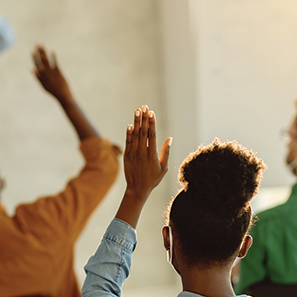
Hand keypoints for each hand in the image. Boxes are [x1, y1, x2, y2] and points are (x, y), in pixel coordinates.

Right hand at [32, 45, 73, 102]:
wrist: (63, 96)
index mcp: (41, 77)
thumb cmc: (53, 91)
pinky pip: (55, 63)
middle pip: (41, 61)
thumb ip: (37, 77)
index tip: (32, 50)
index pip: (36, 65)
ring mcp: (52, 73)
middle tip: (36, 44)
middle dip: (38, 52)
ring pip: (46, 61)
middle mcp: (45, 74)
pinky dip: (53, 57)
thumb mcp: (43, 85)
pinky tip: (52, 50)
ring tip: (42, 45)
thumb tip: (31, 69)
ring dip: (43, 52)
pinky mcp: (59, 72)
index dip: (34, 57)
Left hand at [115, 105, 170, 227]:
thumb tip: (169, 139)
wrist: (137, 189)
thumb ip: (165, 152)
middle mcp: (142, 152)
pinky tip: (130, 125)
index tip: (152, 113)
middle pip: (143, 132)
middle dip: (144, 118)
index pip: (152, 135)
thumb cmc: (152, 179)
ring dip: (136, 122)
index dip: (152, 123)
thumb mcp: (163, 168)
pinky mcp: (127, 156)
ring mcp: (133, 154)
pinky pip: (128, 142)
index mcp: (152, 155)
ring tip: (137, 111)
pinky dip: (128, 133)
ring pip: (135, 135)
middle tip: (144, 107)